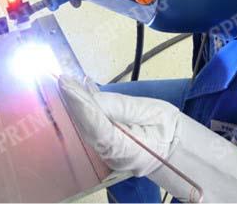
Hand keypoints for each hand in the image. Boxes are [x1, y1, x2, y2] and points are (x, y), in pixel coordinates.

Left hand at [57, 75, 180, 176]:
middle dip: (74, 104)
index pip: (99, 128)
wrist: (173, 147)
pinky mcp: (104, 145)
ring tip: (65, 84)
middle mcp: (111, 155)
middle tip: (63, 80)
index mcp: (127, 149)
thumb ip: (123, 108)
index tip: (71, 89)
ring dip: (74, 106)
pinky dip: (81, 111)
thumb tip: (95, 98)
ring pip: (85, 128)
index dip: (84, 108)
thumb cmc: (166, 128)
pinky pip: (89, 127)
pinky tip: (74, 94)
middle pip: (87, 127)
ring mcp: (106, 153)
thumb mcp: (152, 112)